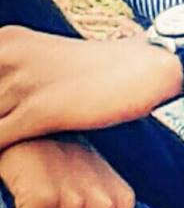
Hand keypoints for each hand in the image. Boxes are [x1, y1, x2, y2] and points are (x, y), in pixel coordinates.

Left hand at [0, 26, 182, 147]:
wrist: (144, 68)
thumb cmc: (96, 73)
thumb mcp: (45, 64)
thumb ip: (11, 81)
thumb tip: (1, 109)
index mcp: (6, 40)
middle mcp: (8, 53)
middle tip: (4, 132)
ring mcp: (23, 80)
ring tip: (1, 157)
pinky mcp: (41, 109)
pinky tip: (1, 168)